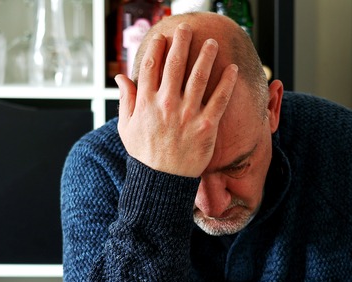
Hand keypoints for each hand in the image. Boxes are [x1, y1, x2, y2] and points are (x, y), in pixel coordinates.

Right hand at [115, 23, 238, 177]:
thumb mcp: (126, 128)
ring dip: (206, 56)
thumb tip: (120, 78)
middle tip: (188, 28)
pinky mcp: (206, 126)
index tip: (163, 36)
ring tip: (212, 43)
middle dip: (182, 42)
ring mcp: (187, 115)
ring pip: (198, 76)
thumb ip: (125, 100)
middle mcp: (166, 105)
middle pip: (175, 64)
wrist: (162, 182)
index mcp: (146, 103)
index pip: (151, 66)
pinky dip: (227, 82)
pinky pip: (219, 99)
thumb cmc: (145, 156)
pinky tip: (232, 69)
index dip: (157, 47)